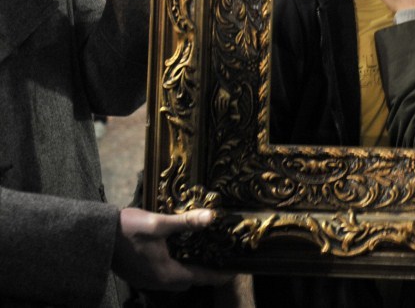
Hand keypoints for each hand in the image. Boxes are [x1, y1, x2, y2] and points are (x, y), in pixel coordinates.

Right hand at [112, 208, 231, 290]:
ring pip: (176, 279)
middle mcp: (158, 282)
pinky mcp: (139, 274)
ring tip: (202, 251)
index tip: (235, 270)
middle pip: (189, 281)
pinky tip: (178, 250)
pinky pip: (164, 275)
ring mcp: (147, 280)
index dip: (219, 274)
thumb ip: (185, 222)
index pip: (201, 277)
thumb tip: (212, 217)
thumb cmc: (126, 230)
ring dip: (189, 268)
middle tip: (219, 256)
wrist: (94, 236)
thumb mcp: (158, 223)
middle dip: (205, 272)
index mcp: (166, 273)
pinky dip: (176, 266)